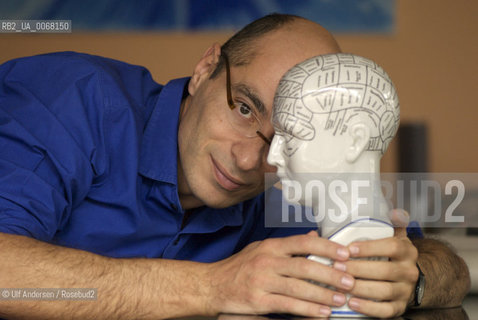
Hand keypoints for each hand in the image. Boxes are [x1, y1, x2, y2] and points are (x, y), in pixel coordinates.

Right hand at [206, 231, 353, 316]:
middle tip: (350, 281)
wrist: (212, 285)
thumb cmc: (239, 267)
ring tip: (341, 300)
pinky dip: (307, 310)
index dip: (326, 247)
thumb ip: (287, 245)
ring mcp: (262, 281)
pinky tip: (322, 313)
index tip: (345, 254)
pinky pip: (288, 306)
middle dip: (330, 274)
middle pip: (304, 265)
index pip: (303, 242)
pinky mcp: (258, 301)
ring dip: (323, 295)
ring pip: (299, 287)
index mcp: (270, 246)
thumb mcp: (261, 249)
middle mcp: (267, 260)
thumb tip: (312, 236)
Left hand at [337, 209, 418, 317]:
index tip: (348, 248)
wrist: (407, 280)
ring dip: (359, 288)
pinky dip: (368, 308)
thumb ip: (390, 223)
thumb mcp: (393, 237)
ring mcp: (406, 291)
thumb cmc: (390, 255)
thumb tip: (394, 211)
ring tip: (340, 285)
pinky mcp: (400, 307)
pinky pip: (385, 310)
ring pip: (383, 291)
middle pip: (384, 271)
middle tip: (336, 267)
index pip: (391, 247)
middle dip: (357, 269)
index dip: (369, 247)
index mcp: (407, 251)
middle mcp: (410, 271)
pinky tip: (352, 303)